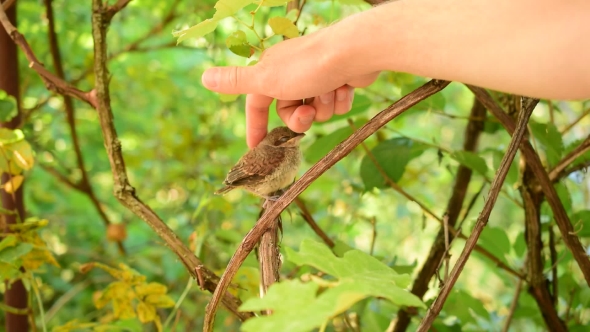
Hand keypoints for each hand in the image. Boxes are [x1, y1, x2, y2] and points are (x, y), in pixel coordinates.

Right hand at [201, 25, 378, 147]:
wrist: (355, 52)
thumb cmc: (308, 66)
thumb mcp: (266, 79)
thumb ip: (236, 82)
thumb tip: (204, 77)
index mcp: (272, 71)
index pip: (257, 103)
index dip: (256, 124)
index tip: (256, 146)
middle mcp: (294, 73)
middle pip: (290, 112)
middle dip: (300, 118)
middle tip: (310, 112)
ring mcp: (318, 76)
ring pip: (316, 110)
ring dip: (324, 107)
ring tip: (330, 91)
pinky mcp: (340, 79)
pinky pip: (336, 104)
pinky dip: (340, 100)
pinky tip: (344, 87)